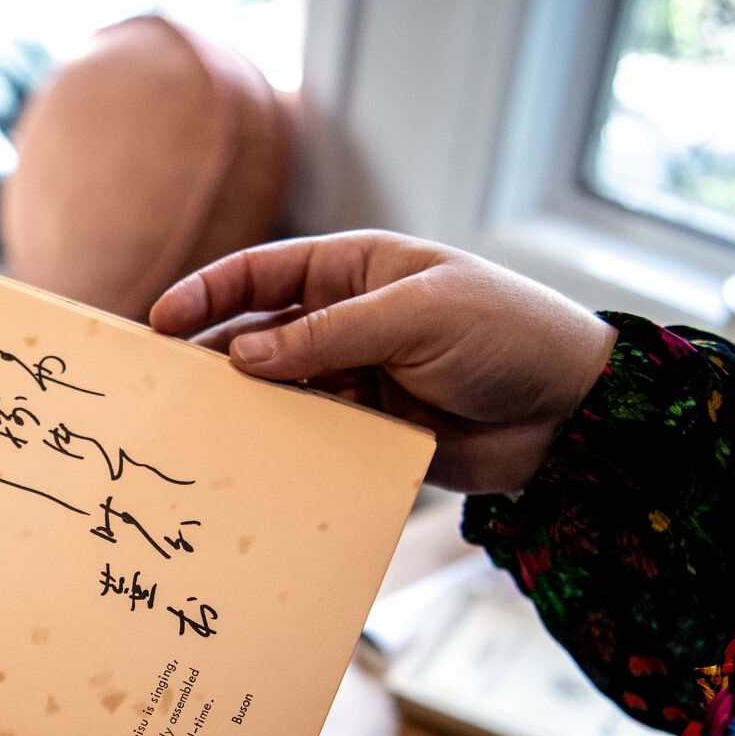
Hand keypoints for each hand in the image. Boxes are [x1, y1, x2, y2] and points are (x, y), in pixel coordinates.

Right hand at [152, 232, 617, 493]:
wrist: (572, 412)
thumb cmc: (507, 335)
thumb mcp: (417, 317)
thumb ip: (328, 335)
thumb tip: (244, 355)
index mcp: (357, 271)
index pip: (264, 272)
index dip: (208, 293)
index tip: (162, 322)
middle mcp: (348, 322)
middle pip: (258, 336)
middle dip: (211, 358)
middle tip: (166, 388)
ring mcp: (357, 379)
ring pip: (279, 394)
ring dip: (245, 411)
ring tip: (198, 432)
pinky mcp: (370, 433)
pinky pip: (312, 440)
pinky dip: (283, 450)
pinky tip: (253, 464)